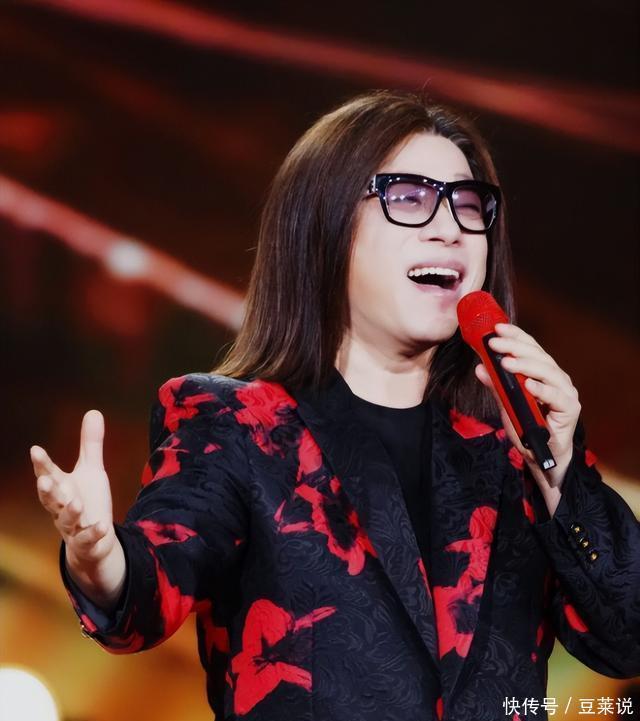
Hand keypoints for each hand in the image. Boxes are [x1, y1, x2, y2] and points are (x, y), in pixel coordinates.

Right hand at [30, 410, 124, 606]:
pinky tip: (103, 526)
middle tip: (44, 482)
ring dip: (70, 512)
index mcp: (61, 487)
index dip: (42, 464)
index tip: (35, 450)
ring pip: (66, 520)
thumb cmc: (87, 500)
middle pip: (51, 499)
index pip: (48, 474)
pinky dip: (94, 533)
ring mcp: (73, 526)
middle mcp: (62, 507)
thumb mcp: (90, 470)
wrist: (93, 540)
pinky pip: (88, 539)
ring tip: (76, 503)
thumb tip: (93, 410)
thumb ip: (90, 444)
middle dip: (47, 491)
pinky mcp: (86, 542)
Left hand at [474, 322, 580, 490]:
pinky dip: (542, 390)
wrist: (542, 457)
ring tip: (506, 362)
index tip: (496, 328)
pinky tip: (528, 385)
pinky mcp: (570, 409)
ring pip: (548, 372)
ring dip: (526, 365)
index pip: (530, 347)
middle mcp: (557, 378)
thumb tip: (479, 367)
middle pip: (538, 356)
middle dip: (515, 347)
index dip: (515, 336)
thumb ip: (496, 386)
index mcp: (544, 371)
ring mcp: (566, 392)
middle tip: (494, 343)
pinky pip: (556, 397)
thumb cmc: (528, 427)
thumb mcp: (507, 403)